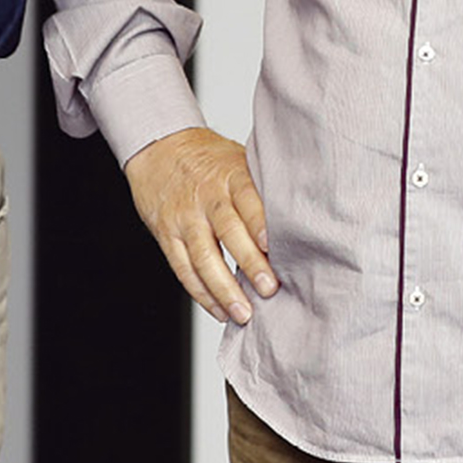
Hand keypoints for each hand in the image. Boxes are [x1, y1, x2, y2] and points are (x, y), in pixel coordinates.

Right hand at [123, 127, 275, 323]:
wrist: (161, 149)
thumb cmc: (210, 159)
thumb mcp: (239, 159)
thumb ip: (262, 187)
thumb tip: (301, 215)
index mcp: (230, 175)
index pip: (247, 199)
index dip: (259, 222)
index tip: (273, 246)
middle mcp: (206, 198)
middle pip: (228, 232)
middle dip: (249, 263)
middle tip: (268, 289)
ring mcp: (184, 218)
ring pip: (203, 257)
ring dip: (224, 289)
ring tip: (244, 313)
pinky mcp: (166, 236)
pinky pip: (183, 269)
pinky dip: (201, 293)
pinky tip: (219, 310)